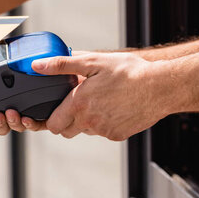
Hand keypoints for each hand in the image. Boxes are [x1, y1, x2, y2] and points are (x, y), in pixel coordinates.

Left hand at [0, 52, 168, 140]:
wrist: (161, 87)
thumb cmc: (129, 71)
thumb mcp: (92, 62)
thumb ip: (61, 65)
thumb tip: (37, 66)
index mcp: (79, 104)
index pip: (52, 124)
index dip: (50, 117)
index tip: (53, 108)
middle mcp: (90, 122)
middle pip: (65, 131)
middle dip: (65, 119)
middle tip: (76, 101)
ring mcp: (104, 131)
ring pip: (85, 130)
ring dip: (85, 119)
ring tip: (98, 99)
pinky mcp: (117, 135)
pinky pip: (102, 132)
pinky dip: (103, 122)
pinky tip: (113, 106)